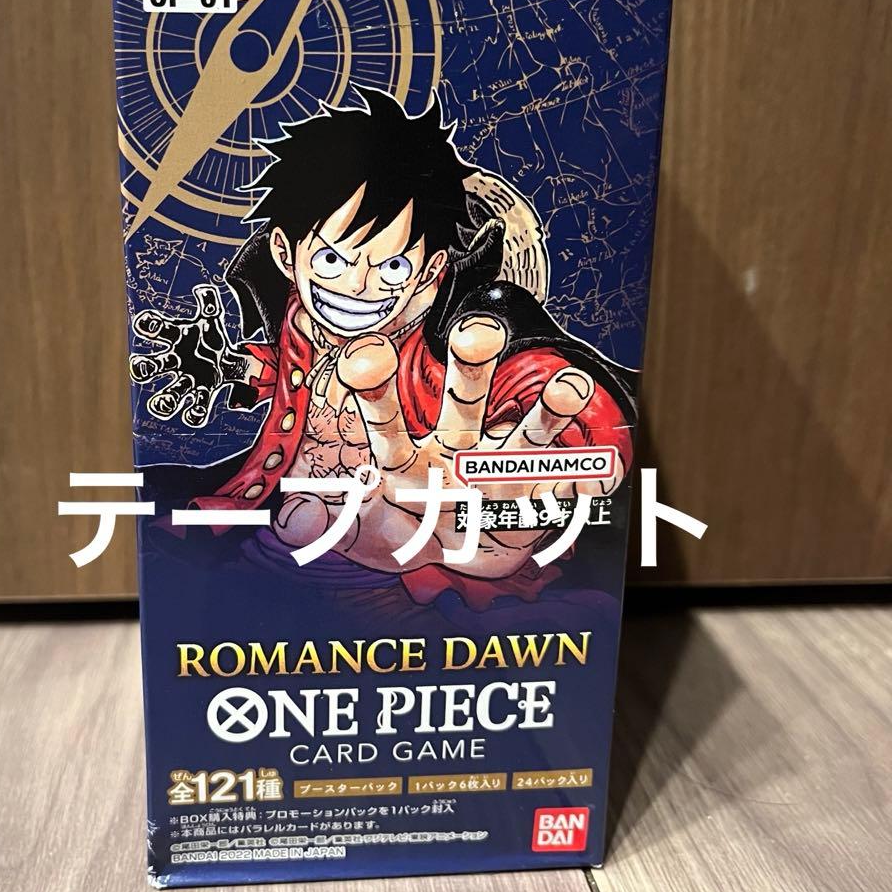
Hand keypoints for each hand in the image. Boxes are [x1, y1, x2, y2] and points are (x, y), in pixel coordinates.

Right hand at [128, 285, 251, 425]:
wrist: (227, 360)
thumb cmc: (210, 338)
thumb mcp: (212, 319)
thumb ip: (209, 303)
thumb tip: (202, 289)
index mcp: (176, 339)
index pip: (158, 330)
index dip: (149, 326)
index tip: (145, 324)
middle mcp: (176, 361)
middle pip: (153, 366)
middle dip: (143, 368)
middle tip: (140, 368)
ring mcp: (188, 379)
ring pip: (171, 392)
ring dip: (164, 400)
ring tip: (162, 404)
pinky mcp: (203, 393)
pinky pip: (195, 408)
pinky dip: (193, 413)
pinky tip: (194, 413)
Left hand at [272, 316, 617, 578]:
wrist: (459, 559)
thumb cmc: (406, 535)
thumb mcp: (362, 537)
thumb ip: (326, 525)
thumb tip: (288, 517)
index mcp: (406, 455)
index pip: (387, 417)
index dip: (375, 390)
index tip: (363, 357)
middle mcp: (458, 447)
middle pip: (465, 399)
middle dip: (472, 365)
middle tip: (478, 332)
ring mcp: (504, 467)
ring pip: (527, 428)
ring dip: (547, 408)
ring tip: (566, 386)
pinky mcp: (542, 494)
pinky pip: (570, 482)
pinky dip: (589, 476)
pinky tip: (603, 469)